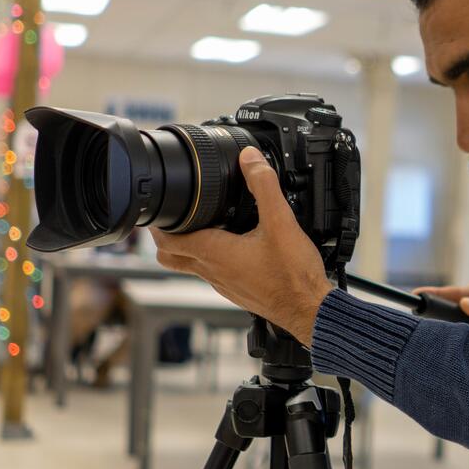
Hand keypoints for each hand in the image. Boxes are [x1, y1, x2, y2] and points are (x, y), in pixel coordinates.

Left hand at [150, 148, 330, 344]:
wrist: (309, 309)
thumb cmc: (293, 275)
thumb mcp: (281, 222)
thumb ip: (264, 186)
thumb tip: (249, 159)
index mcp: (215, 254)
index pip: (168, 241)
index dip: (158, 224)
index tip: (160, 210)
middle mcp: (214, 272)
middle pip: (171, 258)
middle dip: (166, 237)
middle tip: (174, 219)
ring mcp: (225, 285)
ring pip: (193, 267)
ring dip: (190, 248)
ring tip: (204, 227)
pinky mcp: (239, 292)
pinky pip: (215, 274)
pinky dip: (213, 259)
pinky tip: (235, 248)